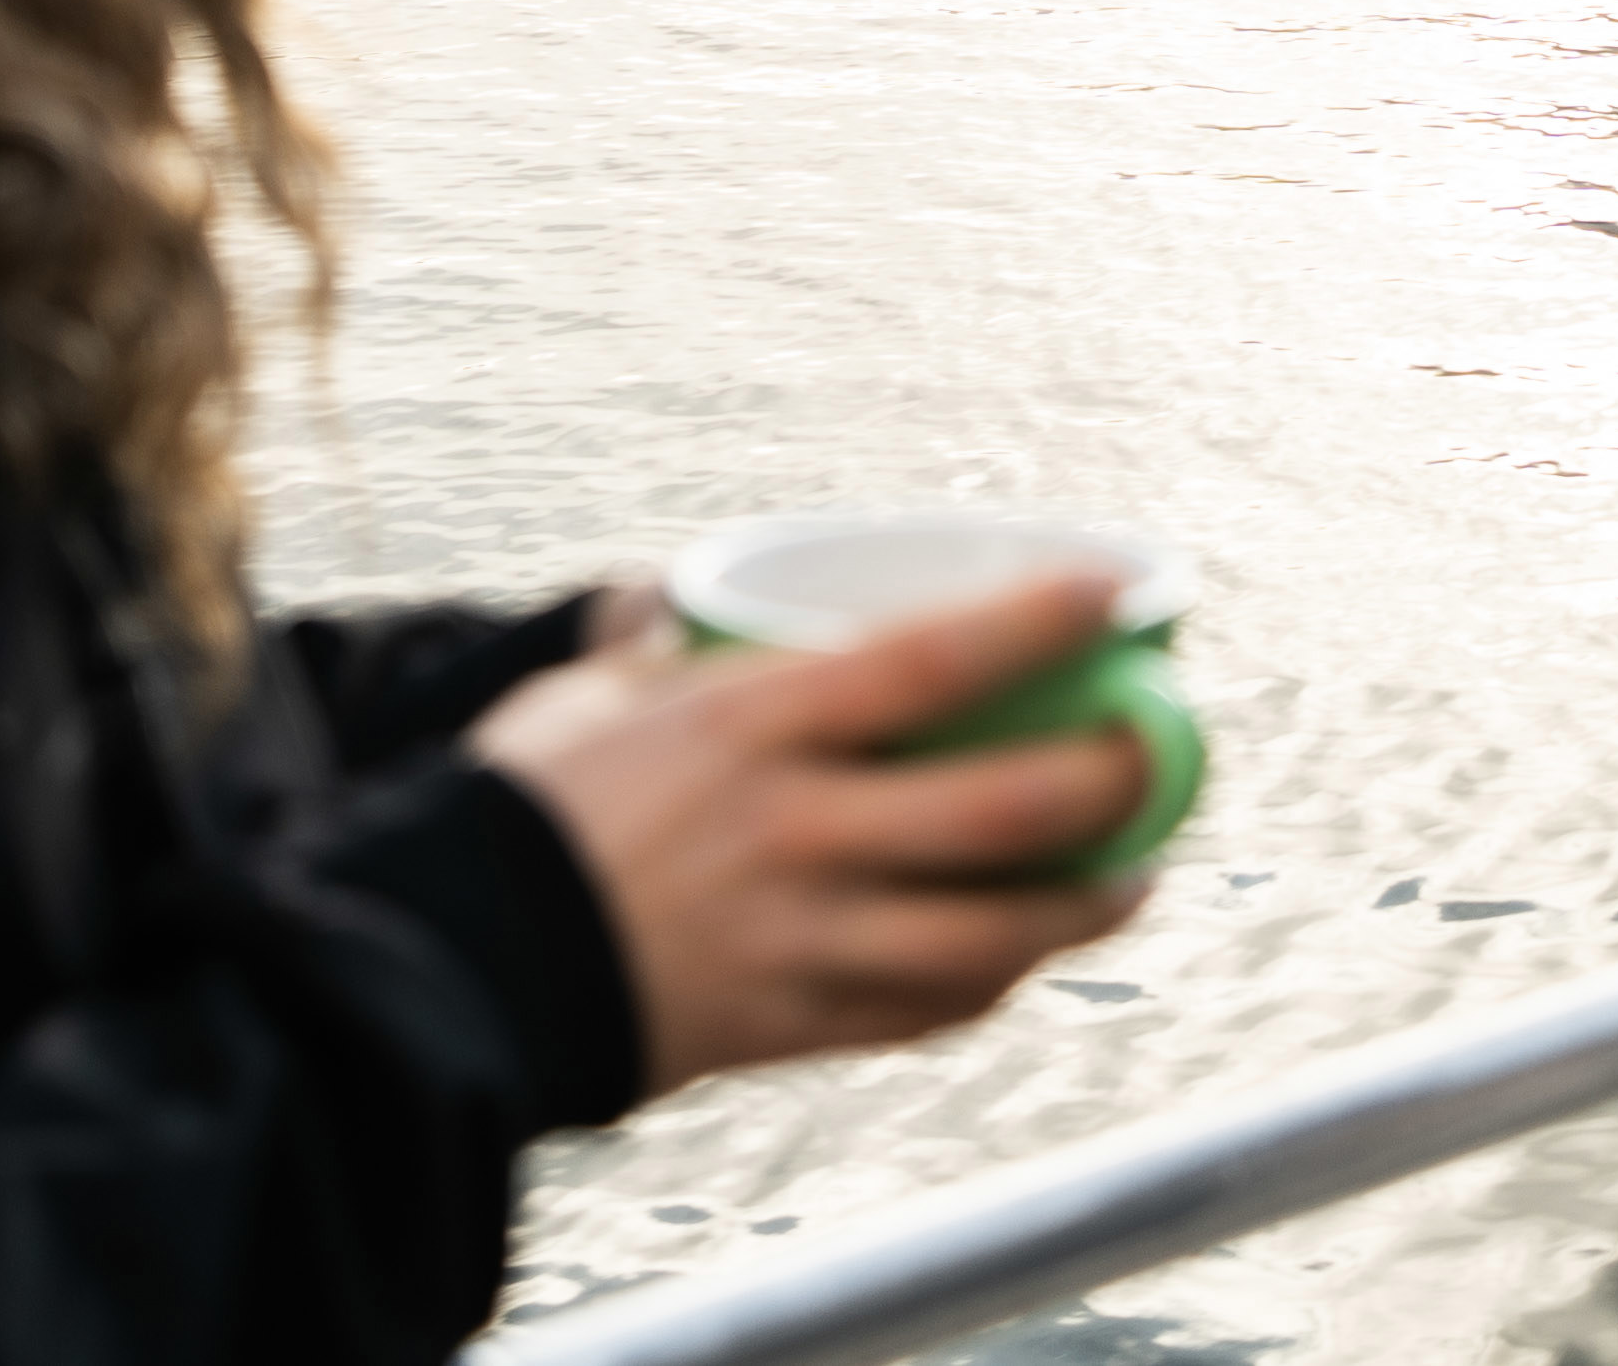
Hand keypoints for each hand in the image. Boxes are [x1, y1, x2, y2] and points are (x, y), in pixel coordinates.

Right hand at [473, 574, 1151, 1091]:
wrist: (458, 963)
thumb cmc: (513, 807)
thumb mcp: (581, 700)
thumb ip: (647, 649)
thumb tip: (666, 597)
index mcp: (754, 725)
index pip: (932, 659)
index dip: (1040, 622)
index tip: (1119, 593)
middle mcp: (798, 829)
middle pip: (1000, 810)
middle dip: (1106, 783)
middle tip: (1159, 756)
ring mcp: (803, 936)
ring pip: (991, 933)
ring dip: (1082, 908)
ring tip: (1132, 879)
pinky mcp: (793, 1024)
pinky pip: (926, 1010)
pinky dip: (990, 984)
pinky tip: (1019, 960)